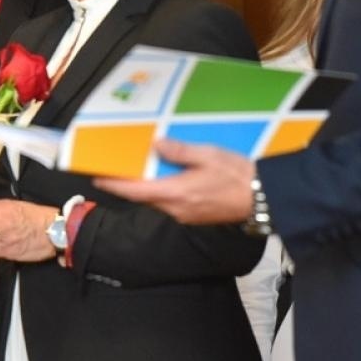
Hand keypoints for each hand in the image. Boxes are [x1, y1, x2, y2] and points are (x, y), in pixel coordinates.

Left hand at [95, 139, 255, 224]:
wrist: (263, 198)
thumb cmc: (237, 175)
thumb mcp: (208, 155)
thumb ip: (179, 151)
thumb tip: (156, 145)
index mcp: (174, 193)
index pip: (134, 190)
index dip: (113, 183)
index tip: (96, 177)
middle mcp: (175, 209)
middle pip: (142, 197)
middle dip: (127, 184)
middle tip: (115, 168)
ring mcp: (185, 215)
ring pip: (156, 200)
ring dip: (145, 187)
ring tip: (138, 170)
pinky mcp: (195, 216)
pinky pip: (170, 203)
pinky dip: (161, 190)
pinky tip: (165, 177)